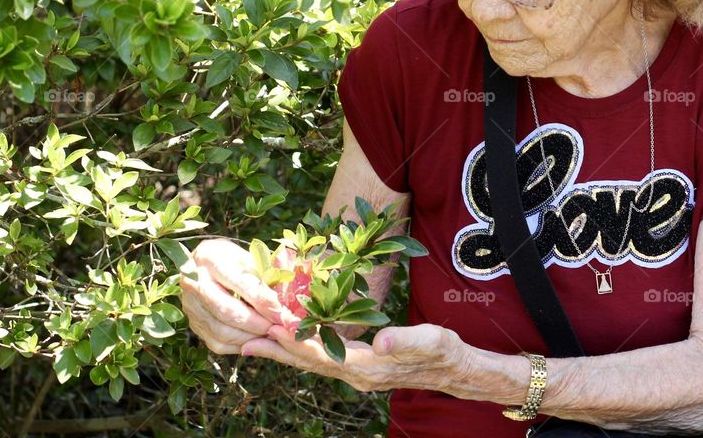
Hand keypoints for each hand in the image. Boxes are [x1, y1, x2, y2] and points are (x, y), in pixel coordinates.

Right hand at [180, 238, 288, 354]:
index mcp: (210, 258)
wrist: (207, 265)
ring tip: (272, 333)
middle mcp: (193, 282)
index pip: (239, 282)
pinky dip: (241, 344)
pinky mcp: (193, 324)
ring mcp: (190, 305)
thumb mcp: (252, 259)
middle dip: (258, 323)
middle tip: (280, 327)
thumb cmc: (237, 260)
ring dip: (251, 336)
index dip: (262, 299)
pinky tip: (257, 339)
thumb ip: (266, 277)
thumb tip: (287, 301)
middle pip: (227, 310)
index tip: (282, 311)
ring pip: (222, 331)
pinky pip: (218, 342)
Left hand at [241, 322, 472, 394]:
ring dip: (284, 353)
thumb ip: (406, 340)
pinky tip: (291, 342)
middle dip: (278, 352)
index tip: (273, 328)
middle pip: (310, 363)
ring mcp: (357, 374)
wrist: (456, 371)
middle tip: (245, 342)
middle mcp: (357, 375)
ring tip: (255, 344)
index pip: (325, 354)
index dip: (298, 341)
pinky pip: (323, 359)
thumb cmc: (445, 352)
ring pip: (313, 363)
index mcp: (370, 366)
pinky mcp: (360, 367)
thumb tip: (380, 340)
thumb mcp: (431, 340)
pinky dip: (303, 351)